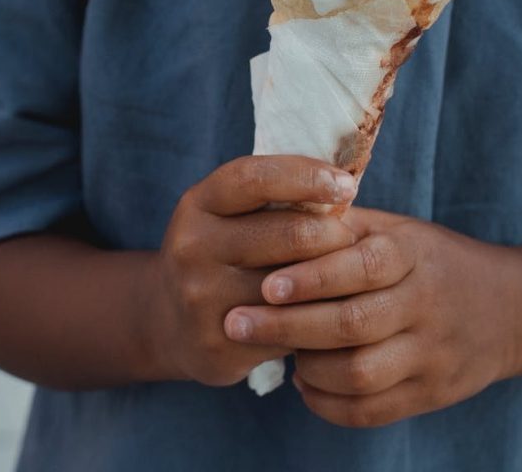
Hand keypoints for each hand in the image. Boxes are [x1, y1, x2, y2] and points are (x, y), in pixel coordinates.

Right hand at [149, 156, 358, 386]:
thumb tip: (343, 186)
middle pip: (289, 233)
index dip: (307, 177)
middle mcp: (193, 247)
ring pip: (293, 287)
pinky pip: (288, 331)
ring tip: (347, 274)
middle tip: (353, 240)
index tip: (347, 186)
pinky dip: (316, 320)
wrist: (167, 320)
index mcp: (198, 203)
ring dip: (333, 279)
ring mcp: (201, 298)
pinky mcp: (218, 344)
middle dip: (334, 234)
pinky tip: (326, 313)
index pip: (256, 178)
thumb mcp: (229, 213)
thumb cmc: (221, 250)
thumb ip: (273, 196)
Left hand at [222, 208, 521, 424]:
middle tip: (236, 322)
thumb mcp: (396, 229)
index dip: (311, 277)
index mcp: (412, 254)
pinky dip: (328, 403)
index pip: (361, 266)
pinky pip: (372, 411)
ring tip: (275, 350)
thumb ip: (342, 226)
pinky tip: (305, 383)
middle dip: (287, 326)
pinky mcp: (431, 395)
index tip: (265, 282)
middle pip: (351, 325)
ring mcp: (431, 355)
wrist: (509, 308)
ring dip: (307, 366)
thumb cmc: (430, 259)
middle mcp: (425, 305)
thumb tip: (277, 212)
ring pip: (360, 374)